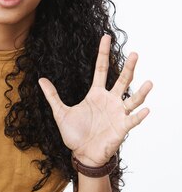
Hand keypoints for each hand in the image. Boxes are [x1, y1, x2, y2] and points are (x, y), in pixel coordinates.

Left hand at [38, 35, 152, 166]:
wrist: (82, 154)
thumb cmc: (74, 134)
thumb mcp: (60, 112)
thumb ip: (52, 96)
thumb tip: (41, 79)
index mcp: (95, 94)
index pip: (101, 69)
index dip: (102, 53)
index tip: (105, 37)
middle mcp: (109, 100)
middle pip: (122, 80)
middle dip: (129, 67)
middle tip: (135, 53)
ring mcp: (117, 113)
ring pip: (132, 99)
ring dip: (142, 91)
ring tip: (149, 82)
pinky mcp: (122, 128)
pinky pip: (133, 120)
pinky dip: (139, 115)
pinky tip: (146, 109)